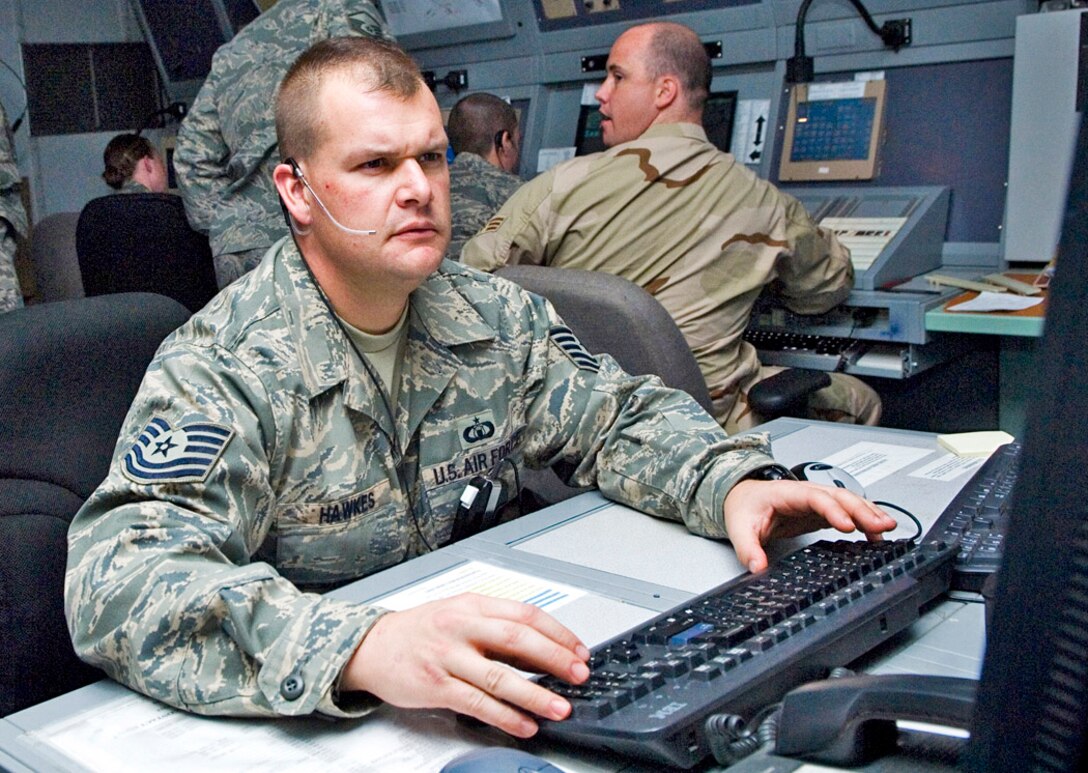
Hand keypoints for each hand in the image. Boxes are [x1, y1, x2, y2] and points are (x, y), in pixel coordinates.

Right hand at [340, 593, 589, 737]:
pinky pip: (477, 703)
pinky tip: (524, 724)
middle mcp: (461, 627)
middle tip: (579, 675)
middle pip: (516, 639)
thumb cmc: (420, 630)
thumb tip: (542, 648)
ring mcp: (448, 657)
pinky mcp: (435, 686)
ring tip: (559, 707)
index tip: (579, 650)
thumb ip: (496, 627)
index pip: (524, 614)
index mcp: (472, 605)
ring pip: (499, 676)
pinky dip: (505, 716)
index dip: (557, 633)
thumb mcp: (459, 613)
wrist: (371, 646)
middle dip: (554, 658)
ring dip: (535, 694)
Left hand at [723, 479, 896, 572]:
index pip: (815, 498)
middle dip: (862, 510)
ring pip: (848, 501)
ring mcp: (817, 501)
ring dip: (869, 512)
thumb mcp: (739, 528)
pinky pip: (848, 512)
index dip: (833, 510)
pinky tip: (877, 533)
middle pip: (840, 497)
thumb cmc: (744, 507)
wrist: (742, 497)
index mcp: (787, 493)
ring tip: (888, 527)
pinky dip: (865, 520)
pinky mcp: (822, 511)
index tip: (848, 526)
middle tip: (881, 526)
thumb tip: (758, 568)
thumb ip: (748, 549)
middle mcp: (807, 493)